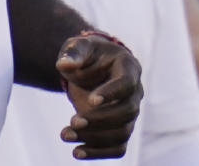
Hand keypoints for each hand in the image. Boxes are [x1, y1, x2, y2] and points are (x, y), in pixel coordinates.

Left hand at [55, 34, 142, 159]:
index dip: (112, 93)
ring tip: (65, 135)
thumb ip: (73, 53)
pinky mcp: (121, 128)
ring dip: (94, 138)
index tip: (90, 100)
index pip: (126, 83)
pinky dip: (99, 152)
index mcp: (128, 67)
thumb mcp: (78, 47)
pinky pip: (118, 147)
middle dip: (99, 120)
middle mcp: (134, 92)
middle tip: (73, 121)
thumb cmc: (86, 54)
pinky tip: (76, 152)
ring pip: (122, 132)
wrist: (89, 67)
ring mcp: (129, 112)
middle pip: (126, 112)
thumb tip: (63, 65)